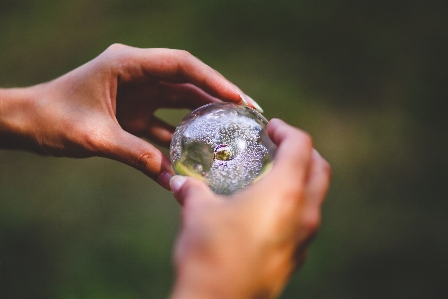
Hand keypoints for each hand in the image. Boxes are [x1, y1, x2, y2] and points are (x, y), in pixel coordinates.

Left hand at [0, 44, 258, 187]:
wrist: (28, 123)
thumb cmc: (52, 119)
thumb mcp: (92, 136)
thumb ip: (132, 152)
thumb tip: (170, 175)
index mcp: (126, 63)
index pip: (180, 65)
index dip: (212, 80)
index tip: (238, 98)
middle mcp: (137, 74)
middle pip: (186, 82)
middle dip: (217, 97)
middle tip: (248, 113)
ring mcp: (137, 94)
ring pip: (179, 103)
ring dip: (203, 118)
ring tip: (232, 133)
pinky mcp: (134, 114)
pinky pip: (163, 127)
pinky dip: (178, 142)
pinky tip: (195, 160)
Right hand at [169, 119, 330, 298]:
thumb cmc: (210, 252)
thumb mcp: (197, 212)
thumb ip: (192, 191)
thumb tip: (180, 182)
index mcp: (286, 192)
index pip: (301, 146)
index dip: (287, 131)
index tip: (271, 128)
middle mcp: (304, 214)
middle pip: (320, 170)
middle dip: (304, 152)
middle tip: (279, 146)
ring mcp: (304, 239)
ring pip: (316, 198)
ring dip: (301, 180)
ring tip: (272, 177)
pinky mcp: (296, 258)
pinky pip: (305, 223)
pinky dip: (294, 207)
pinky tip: (266, 212)